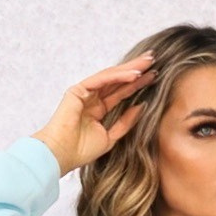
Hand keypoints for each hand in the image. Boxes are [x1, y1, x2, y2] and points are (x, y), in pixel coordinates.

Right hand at [32, 52, 158, 177]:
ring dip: (130, 69)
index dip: (137, 84)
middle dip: (136, 70)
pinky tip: (134, 74)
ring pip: (111, 77)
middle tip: (154, 60)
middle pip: (118, 81)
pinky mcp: (78, 90)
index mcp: (99, 109)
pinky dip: (118, 76)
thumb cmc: (81, 151)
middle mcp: (92, 98)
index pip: (121, 92)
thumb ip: (125, 123)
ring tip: (148, 63)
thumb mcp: (111, 138)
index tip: (154, 76)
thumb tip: (142, 106)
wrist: (61, 155)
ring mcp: (85, 92)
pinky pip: (102, 79)